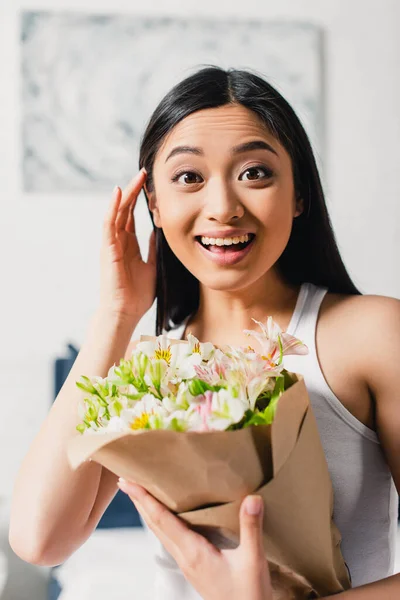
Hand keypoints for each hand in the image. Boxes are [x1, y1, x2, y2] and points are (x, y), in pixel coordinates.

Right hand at [99, 169, 156, 321]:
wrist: (126, 312)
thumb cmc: (137, 294)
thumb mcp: (152, 266)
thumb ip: (153, 249)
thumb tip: (159, 232)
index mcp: (128, 245)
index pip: (132, 216)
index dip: (140, 199)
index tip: (150, 184)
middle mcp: (118, 241)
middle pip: (124, 209)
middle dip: (134, 190)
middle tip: (144, 172)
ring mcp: (111, 244)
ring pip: (117, 212)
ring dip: (126, 193)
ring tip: (136, 177)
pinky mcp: (107, 249)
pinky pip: (109, 224)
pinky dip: (112, 207)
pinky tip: (118, 192)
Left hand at [117, 479, 272, 599]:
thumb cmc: (248, 594)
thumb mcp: (252, 560)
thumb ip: (251, 528)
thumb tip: (252, 499)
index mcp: (193, 552)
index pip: (162, 520)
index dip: (144, 499)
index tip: (129, 482)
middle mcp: (184, 556)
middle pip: (154, 524)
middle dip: (139, 501)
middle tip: (126, 480)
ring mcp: (186, 562)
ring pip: (160, 531)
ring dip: (147, 511)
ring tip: (139, 493)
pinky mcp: (192, 565)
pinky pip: (169, 538)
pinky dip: (160, 521)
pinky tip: (165, 516)